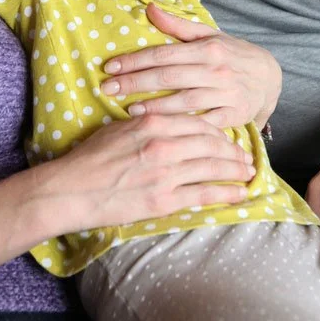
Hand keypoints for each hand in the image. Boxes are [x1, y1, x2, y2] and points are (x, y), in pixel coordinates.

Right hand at [34, 112, 255, 235]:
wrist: (72, 189)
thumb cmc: (91, 157)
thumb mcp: (120, 128)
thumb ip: (147, 122)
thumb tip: (166, 120)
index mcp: (153, 123)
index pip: (197, 122)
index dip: (217, 131)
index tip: (228, 137)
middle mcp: (164, 145)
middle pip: (211, 143)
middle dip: (232, 150)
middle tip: (245, 156)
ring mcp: (166, 174)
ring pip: (213, 168)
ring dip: (235, 170)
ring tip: (247, 172)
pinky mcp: (164, 200)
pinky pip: (204, 194)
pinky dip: (226, 193)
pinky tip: (239, 194)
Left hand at [100, 3, 280, 130]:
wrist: (269, 77)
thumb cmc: (231, 54)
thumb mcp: (209, 35)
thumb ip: (177, 26)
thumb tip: (149, 8)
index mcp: (207, 48)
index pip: (163, 54)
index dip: (135, 60)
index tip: (110, 67)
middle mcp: (216, 70)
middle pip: (168, 77)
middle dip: (134, 83)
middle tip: (107, 88)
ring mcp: (226, 94)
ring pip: (184, 101)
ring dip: (154, 106)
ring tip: (129, 110)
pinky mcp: (234, 115)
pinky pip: (204, 122)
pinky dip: (183, 126)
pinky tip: (162, 128)